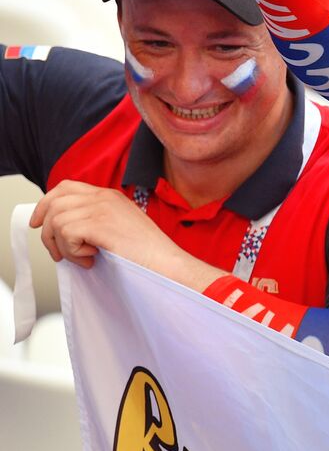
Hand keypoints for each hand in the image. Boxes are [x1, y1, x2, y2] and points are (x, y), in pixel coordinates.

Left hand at [30, 182, 222, 289]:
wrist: (166, 263)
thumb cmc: (148, 253)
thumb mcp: (120, 227)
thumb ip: (96, 221)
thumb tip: (67, 231)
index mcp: (108, 196)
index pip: (65, 188)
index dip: (46, 204)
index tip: (40, 223)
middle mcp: (103, 197)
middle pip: (54, 202)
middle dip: (48, 231)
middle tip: (58, 252)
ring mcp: (100, 208)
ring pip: (57, 221)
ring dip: (64, 246)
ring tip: (84, 258)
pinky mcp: (98, 223)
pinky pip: (66, 234)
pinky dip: (73, 251)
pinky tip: (91, 258)